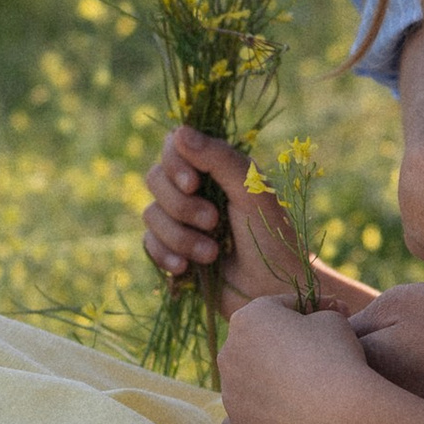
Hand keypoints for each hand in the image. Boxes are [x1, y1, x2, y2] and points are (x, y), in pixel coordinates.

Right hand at [142, 126, 304, 302]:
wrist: (274, 291)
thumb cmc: (272, 236)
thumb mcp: (252, 191)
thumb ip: (219, 159)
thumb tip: (179, 132)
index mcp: (214, 168)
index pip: (173, 146)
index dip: (174, 163)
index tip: (194, 183)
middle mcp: (193, 189)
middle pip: (154, 179)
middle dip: (181, 206)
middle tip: (214, 222)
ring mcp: (180, 220)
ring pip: (150, 215)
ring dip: (180, 236)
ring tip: (212, 254)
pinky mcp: (172, 250)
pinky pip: (149, 244)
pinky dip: (166, 256)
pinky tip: (186, 268)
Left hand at [216, 298, 380, 423]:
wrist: (340, 417)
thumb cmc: (337, 358)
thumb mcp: (334, 320)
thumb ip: (314, 316)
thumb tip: (309, 328)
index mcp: (248, 318)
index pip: (277, 308)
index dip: (305, 311)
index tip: (329, 317)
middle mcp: (228, 354)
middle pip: (256, 346)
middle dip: (280, 348)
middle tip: (315, 358)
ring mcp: (229, 396)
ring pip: (247, 384)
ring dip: (268, 385)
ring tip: (305, 394)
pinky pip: (240, 422)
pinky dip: (256, 421)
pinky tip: (278, 422)